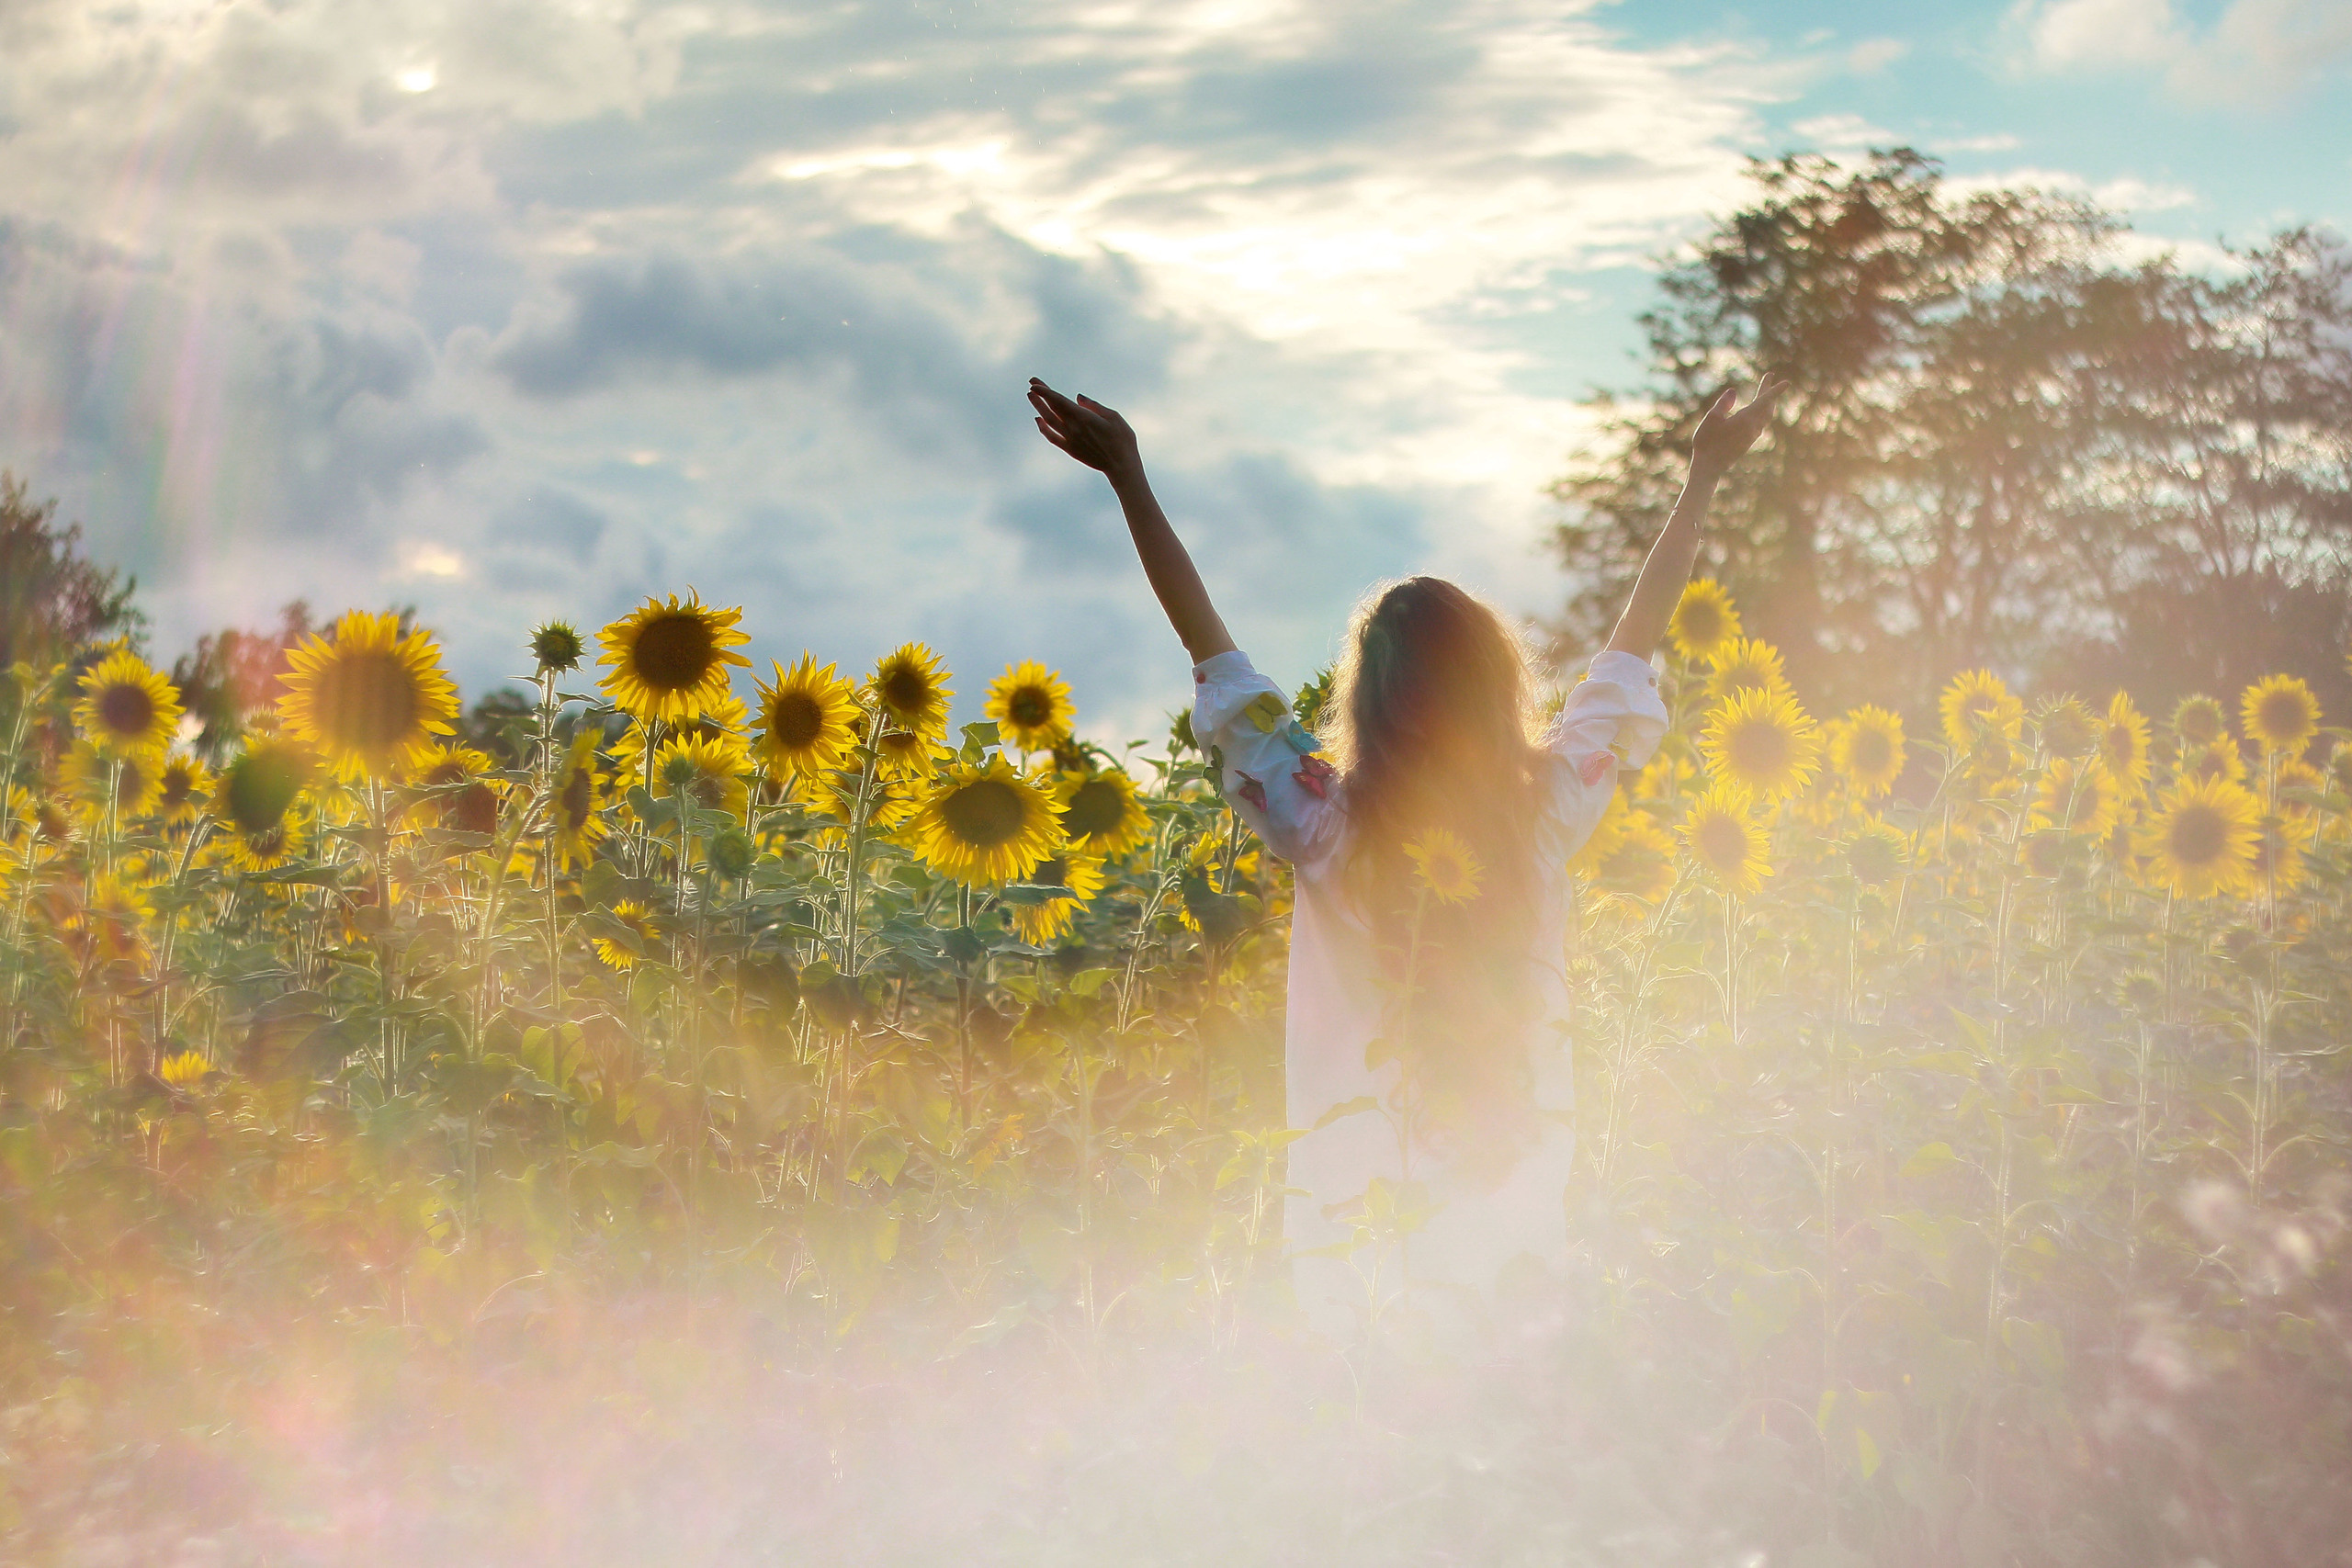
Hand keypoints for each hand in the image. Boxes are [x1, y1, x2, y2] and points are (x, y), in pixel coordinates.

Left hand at [1028, 378, 1143, 485]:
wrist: (1121, 466)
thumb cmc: (1122, 440)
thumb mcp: (1113, 417)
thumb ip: (1094, 406)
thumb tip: (1077, 397)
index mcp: (1083, 417)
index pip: (1059, 401)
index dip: (1045, 392)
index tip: (1034, 383)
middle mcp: (1073, 428)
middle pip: (1051, 408)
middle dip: (1040, 396)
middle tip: (1031, 384)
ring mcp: (1070, 440)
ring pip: (1048, 421)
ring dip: (1039, 408)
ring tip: (1031, 397)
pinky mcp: (1070, 450)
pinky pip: (1052, 437)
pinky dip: (1043, 428)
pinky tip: (1039, 420)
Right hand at [1688, 373, 1786, 483]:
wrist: (1709, 467)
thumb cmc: (1707, 442)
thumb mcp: (1712, 418)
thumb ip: (1723, 403)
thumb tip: (1733, 392)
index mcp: (1746, 419)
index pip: (1764, 400)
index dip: (1775, 390)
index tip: (1787, 382)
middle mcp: (1753, 427)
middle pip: (1767, 406)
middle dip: (1769, 392)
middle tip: (1768, 377)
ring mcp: (1752, 436)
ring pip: (1765, 416)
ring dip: (1767, 403)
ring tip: (1766, 392)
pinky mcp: (1748, 442)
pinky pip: (1760, 424)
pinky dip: (1762, 412)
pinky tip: (1757, 412)